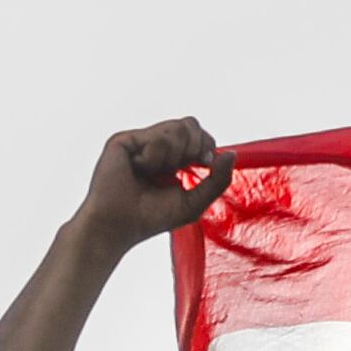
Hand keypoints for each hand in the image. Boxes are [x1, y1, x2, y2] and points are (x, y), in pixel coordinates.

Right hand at [75, 116, 233, 254]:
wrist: (118, 226)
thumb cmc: (151, 218)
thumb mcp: (194, 202)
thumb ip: (217, 180)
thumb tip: (231, 155)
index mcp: (171, 158)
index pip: (197, 134)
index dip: (206, 145)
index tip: (203, 164)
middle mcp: (154, 147)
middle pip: (190, 124)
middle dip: (194, 146)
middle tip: (178, 168)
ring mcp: (139, 142)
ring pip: (177, 128)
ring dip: (173, 155)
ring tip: (154, 173)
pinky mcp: (124, 141)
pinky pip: (157, 137)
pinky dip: (155, 158)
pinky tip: (139, 170)